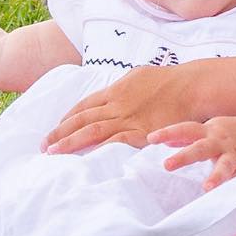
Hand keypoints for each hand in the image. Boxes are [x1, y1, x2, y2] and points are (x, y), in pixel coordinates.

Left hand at [45, 63, 205, 152]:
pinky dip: (99, 150)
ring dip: (71, 143)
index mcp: (115, 90)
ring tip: (54, 154)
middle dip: (60, 133)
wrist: (191, 86)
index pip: (83, 106)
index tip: (54, 131)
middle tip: (44, 146)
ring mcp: (128, 118)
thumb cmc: (168, 80)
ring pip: (93, 131)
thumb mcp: (138, 75)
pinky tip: (86, 159)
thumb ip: (121, 86)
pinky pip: (116, 141)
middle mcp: (117, 104)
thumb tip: (111, 92)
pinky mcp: (142, 132)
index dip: (66, 119)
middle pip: (82, 119)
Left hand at [152, 117, 235, 191]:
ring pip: (224, 164)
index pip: (185, 129)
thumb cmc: (231, 133)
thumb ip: (188, 136)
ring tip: (207, 187)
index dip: (168, 133)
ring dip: (216, 176)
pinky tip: (224, 194)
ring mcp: (233, 153)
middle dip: (184, 156)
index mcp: (208, 130)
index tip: (150, 139)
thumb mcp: (209, 130)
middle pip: (200, 147)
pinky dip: (230, 184)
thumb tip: (166, 141)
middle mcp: (219, 140)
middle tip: (166, 165)